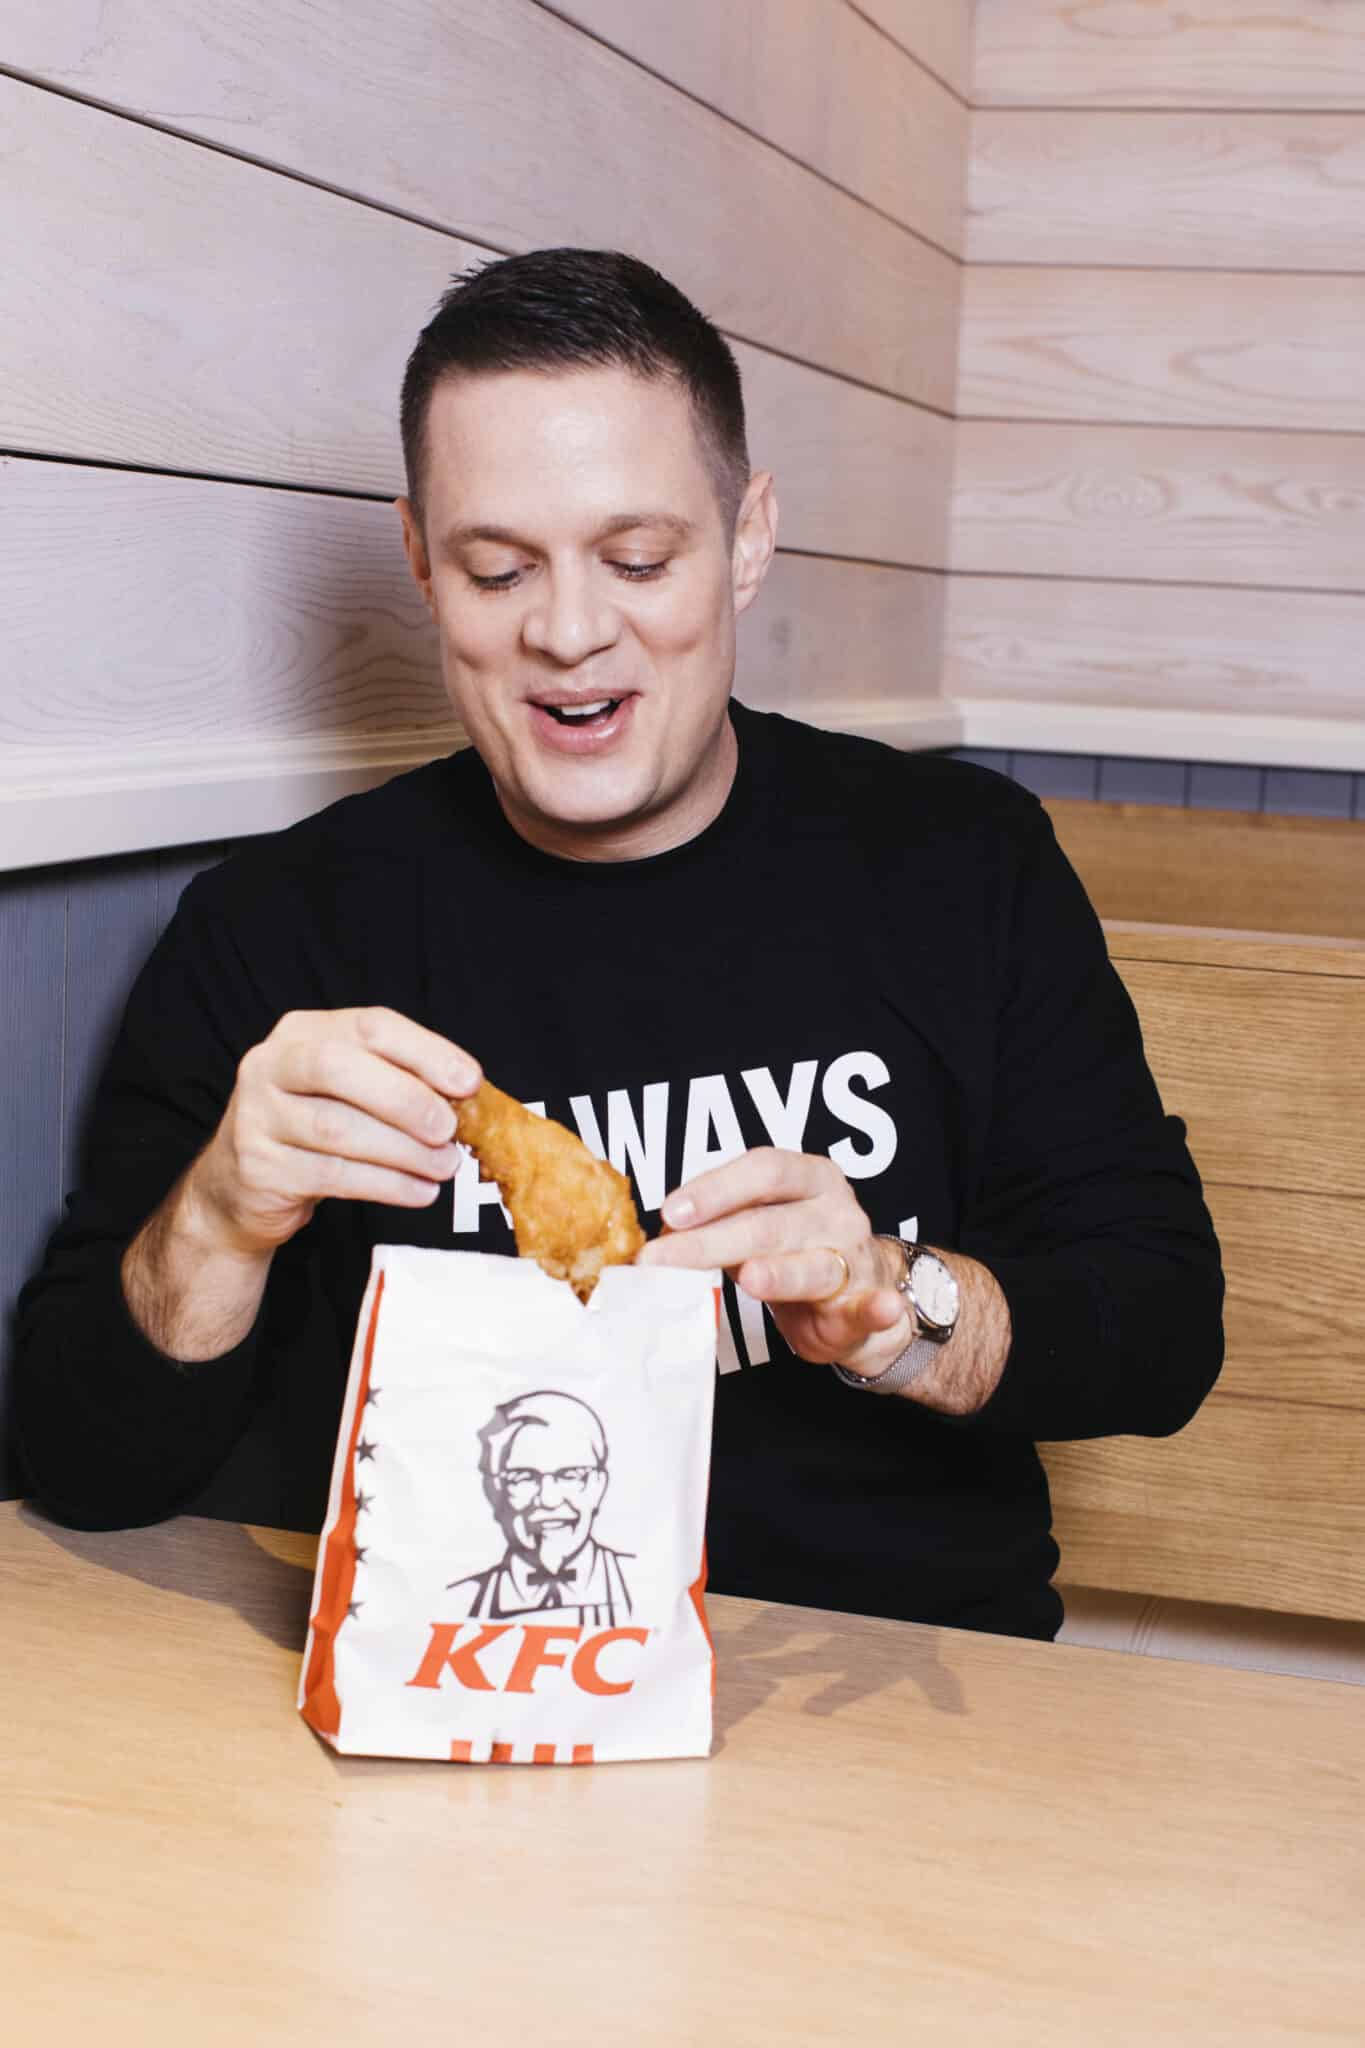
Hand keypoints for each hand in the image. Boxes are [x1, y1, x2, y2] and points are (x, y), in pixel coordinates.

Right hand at [188, 1007, 481, 1257]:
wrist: (239, 1186)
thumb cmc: (312, 1128)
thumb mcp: (349, 1091)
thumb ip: (397, 1082)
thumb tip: (466, 1095)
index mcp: (303, 1032)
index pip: (370, 1027)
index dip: (425, 1052)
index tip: (469, 1082)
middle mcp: (271, 1065)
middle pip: (341, 1068)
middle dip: (405, 1099)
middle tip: (449, 1129)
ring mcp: (258, 1116)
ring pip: (337, 1128)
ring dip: (403, 1150)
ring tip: (444, 1166)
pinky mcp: (260, 1167)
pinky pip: (332, 1174)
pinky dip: (386, 1184)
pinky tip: (419, 1191)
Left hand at [635, 1148, 910, 1375]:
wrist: (859, 1295)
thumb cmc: (797, 1252)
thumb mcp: (758, 1225)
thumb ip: (720, 1224)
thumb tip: (663, 1234)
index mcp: (809, 1177)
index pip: (763, 1170)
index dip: (715, 1189)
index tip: (671, 1212)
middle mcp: (835, 1211)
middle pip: (771, 1222)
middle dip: (712, 1241)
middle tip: (664, 1259)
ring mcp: (856, 1258)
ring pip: (814, 1266)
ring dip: (783, 1273)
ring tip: (751, 1278)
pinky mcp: (869, 1305)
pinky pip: (874, 1306)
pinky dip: (879, 1307)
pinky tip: (879, 1307)